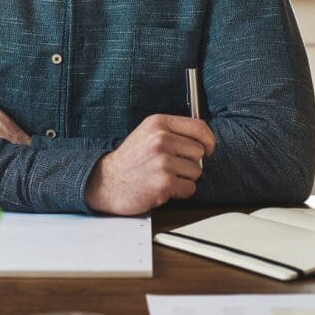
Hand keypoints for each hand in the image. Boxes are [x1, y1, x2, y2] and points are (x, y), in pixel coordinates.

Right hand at [84, 114, 215, 215]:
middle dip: (190, 162)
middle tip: (172, 167)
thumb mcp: (147, 134)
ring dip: (185, 178)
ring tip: (165, 176)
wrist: (106, 182)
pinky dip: (180, 192)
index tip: (208, 149)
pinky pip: (190, 188)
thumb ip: (172, 131)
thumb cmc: (129, 160)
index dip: (209, 140)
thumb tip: (204, 137)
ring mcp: (162, 161)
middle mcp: (161, 139)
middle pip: (200, 152)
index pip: (199, 127)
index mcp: (158, 123)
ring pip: (197, 171)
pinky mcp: (164, 182)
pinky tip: (164, 187)